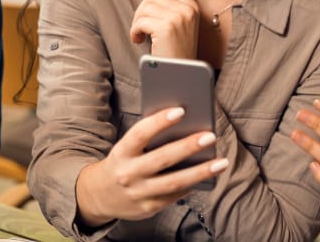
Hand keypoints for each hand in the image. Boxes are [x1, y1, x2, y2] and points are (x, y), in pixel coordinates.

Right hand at [75, 107, 229, 226]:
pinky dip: (192, 185)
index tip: (180, 110)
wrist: (98, 195)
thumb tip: (183, 126)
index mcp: (121, 153)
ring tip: (221, 162)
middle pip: (162, 159)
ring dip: (200, 172)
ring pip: (174, 182)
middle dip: (188, 147)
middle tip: (210, 136)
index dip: (159, 122)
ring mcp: (138, 193)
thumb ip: (147, 140)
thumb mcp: (126, 149)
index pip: (140, 134)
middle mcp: (128, 174)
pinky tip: (207, 176)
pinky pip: (174, 196)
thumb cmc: (122, 163)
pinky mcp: (148, 208)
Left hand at [129, 0, 198, 58]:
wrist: (182, 74)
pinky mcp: (166, 28)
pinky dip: (134, 31)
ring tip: (140, 36)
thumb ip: (170, 7)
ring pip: (144, 8)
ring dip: (137, 22)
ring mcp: (178, 17)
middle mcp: (187, 9)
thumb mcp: (181, 24)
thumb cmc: (177, 51)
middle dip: (141, 11)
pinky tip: (138, 41)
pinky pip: (140, 22)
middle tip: (140, 27)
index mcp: (192, 6)